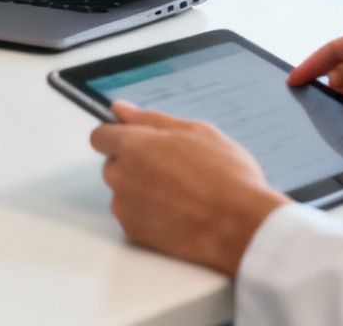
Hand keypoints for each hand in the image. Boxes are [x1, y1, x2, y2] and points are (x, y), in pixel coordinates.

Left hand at [90, 102, 289, 274]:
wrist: (242, 226)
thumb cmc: (226, 178)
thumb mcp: (197, 131)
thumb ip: (151, 119)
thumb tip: (121, 109)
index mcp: (134, 146)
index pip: (100, 136)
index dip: (118, 136)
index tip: (134, 139)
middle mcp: (122, 177)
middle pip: (112, 165)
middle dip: (134, 164)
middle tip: (172, 168)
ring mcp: (126, 208)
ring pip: (123, 192)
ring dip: (141, 190)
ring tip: (180, 193)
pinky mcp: (135, 233)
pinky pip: (133, 217)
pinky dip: (148, 215)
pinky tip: (178, 213)